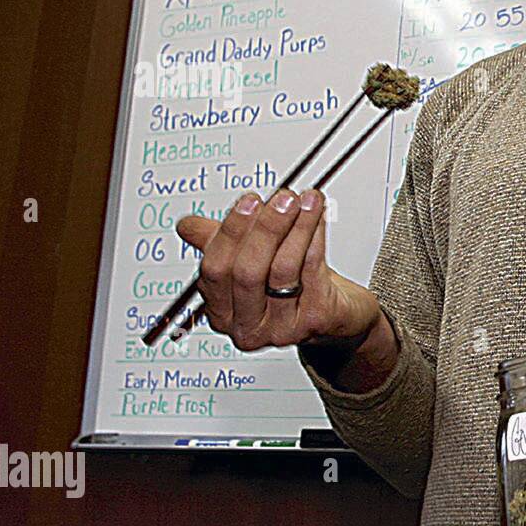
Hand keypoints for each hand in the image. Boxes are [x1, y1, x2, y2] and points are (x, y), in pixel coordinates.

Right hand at [175, 188, 379, 351]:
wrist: (337, 314)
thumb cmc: (291, 284)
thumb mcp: (250, 261)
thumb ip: (217, 242)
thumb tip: (187, 226)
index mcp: (222, 312)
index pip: (215, 271)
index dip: (231, 232)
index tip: (249, 200)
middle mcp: (248, 326)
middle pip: (247, 273)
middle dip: (265, 229)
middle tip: (282, 198)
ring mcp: (282, 328)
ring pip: (283, 269)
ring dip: (295, 228)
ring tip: (306, 200)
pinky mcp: (315, 320)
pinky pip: (312, 270)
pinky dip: (315, 237)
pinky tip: (317, 216)